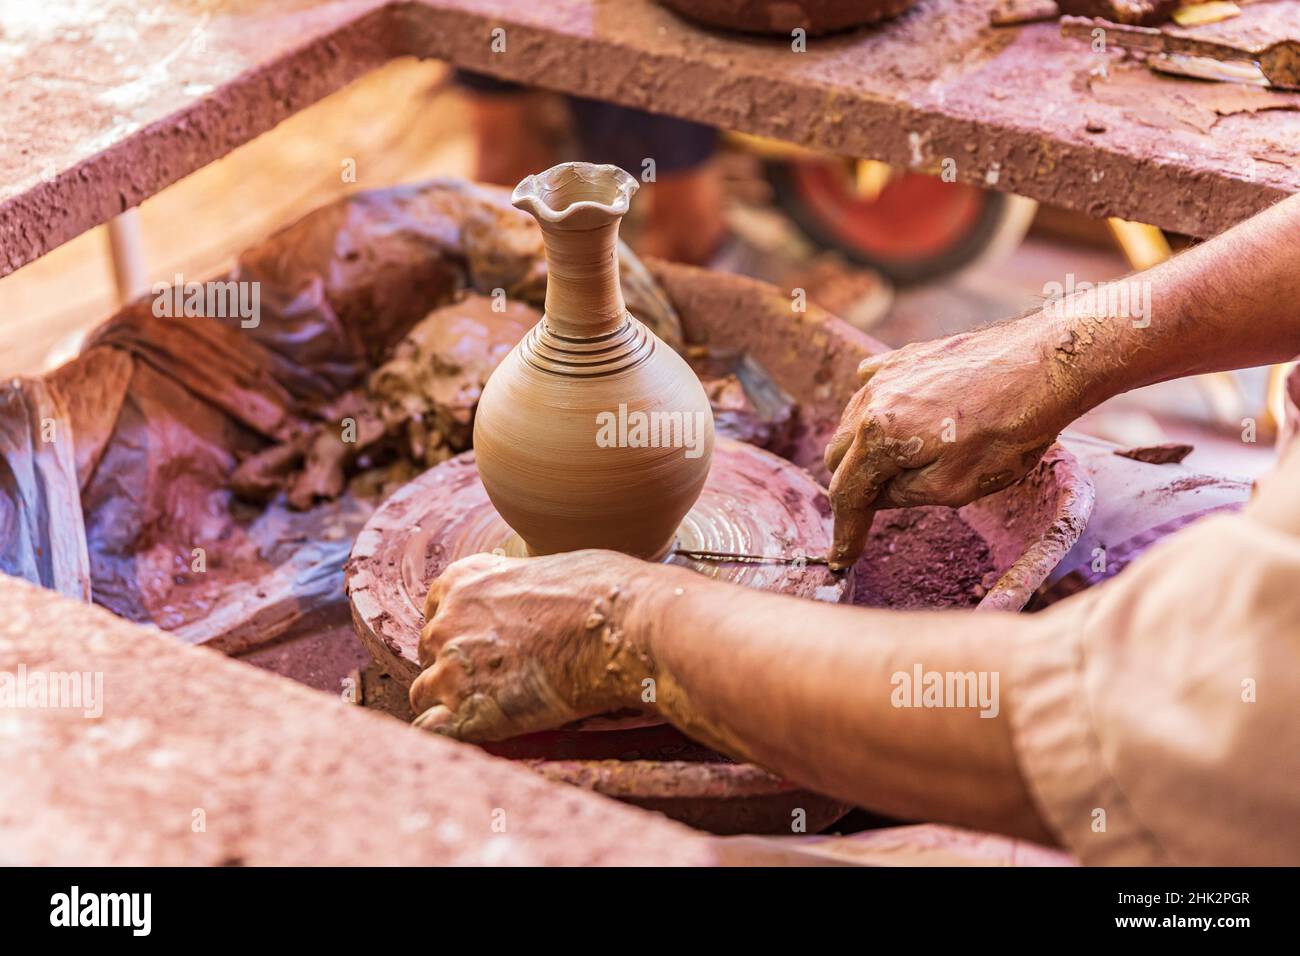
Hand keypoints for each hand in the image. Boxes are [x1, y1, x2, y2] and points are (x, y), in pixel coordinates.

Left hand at [409, 550, 661, 741]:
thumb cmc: (602, 592)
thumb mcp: (546, 568)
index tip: (483, 644)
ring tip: (491, 709)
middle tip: (498, 680)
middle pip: (429, 653)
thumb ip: (516, 589)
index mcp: (463, 581)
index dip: (459, 630)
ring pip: (423, 694)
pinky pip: (431, 730)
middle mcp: (447, 622)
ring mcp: (453, 669)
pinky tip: (477, 732)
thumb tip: (530, 604)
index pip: (436, 609)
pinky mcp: (469, 712)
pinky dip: (446, 734)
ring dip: (449, 702)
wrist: (624, 625)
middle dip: (455, 666)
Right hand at [824, 327, 1066, 568]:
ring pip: (852, 422)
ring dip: (862, 450)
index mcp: (879, 437)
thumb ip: (904, 495)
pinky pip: (872, 389)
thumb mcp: (956, 486)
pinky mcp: (906, 357)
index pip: (846, 492)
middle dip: (852, 487)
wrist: (1046, 364)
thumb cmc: (1009, 429)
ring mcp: (887, 373)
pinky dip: (875, 414)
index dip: (845, 530)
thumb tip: (878, 496)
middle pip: (838, 455)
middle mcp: (872, 400)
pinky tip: (895, 423)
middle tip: (874, 511)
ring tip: (893, 469)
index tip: (844, 556)